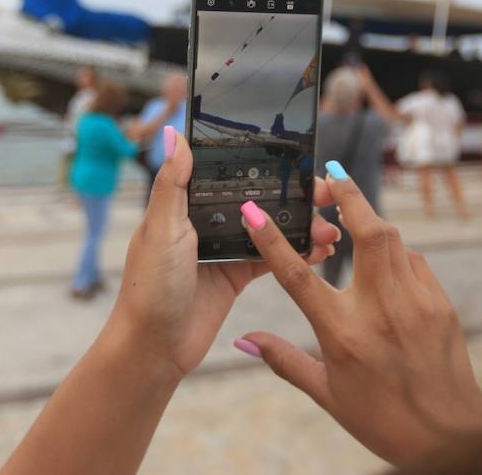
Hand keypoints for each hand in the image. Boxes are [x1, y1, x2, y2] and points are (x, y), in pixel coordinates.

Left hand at [106, 129, 339, 379]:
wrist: (153, 347)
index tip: (300, 160)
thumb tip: (174, 134)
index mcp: (186, 203)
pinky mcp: (236, 275)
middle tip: (327, 197)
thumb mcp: (161, 228)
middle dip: (294, 195)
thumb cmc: (149, 286)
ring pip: (270, 228)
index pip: (232, 172)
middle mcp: (206, 221)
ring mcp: (223, 248)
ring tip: (332, 229)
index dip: (266, 164)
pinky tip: (321, 251)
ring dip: (302, 225)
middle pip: (258, 198)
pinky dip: (297, 254)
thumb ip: (172, 183)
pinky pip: (272, 258)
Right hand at [236, 163, 481, 467]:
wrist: (450, 439)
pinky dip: (397, 254)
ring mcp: (416, 303)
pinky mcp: (441, 304)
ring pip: (394, 240)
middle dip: (347, 194)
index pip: (298, 275)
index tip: (254, 210)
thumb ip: (284, 360)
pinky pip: (415, 263)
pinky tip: (386, 261)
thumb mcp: (327, 394)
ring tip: (352, 211)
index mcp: (343, 334)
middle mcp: (380, 310)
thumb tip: (244, 339)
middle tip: (329, 175)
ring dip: (371, 220)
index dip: (272, 239)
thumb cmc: (382, 419)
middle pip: (366, 231)